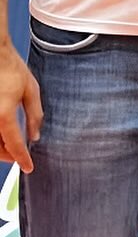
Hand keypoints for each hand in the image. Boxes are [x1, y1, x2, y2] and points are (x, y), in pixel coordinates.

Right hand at [0, 40, 42, 173]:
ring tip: (10, 147)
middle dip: (8, 156)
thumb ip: (34, 115)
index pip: (14, 145)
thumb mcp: (30, 90)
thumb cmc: (11, 68)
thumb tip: (35, 136)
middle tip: (18, 157)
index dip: (22, 159)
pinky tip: (1, 135)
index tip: (28, 168)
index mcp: (3, 114)